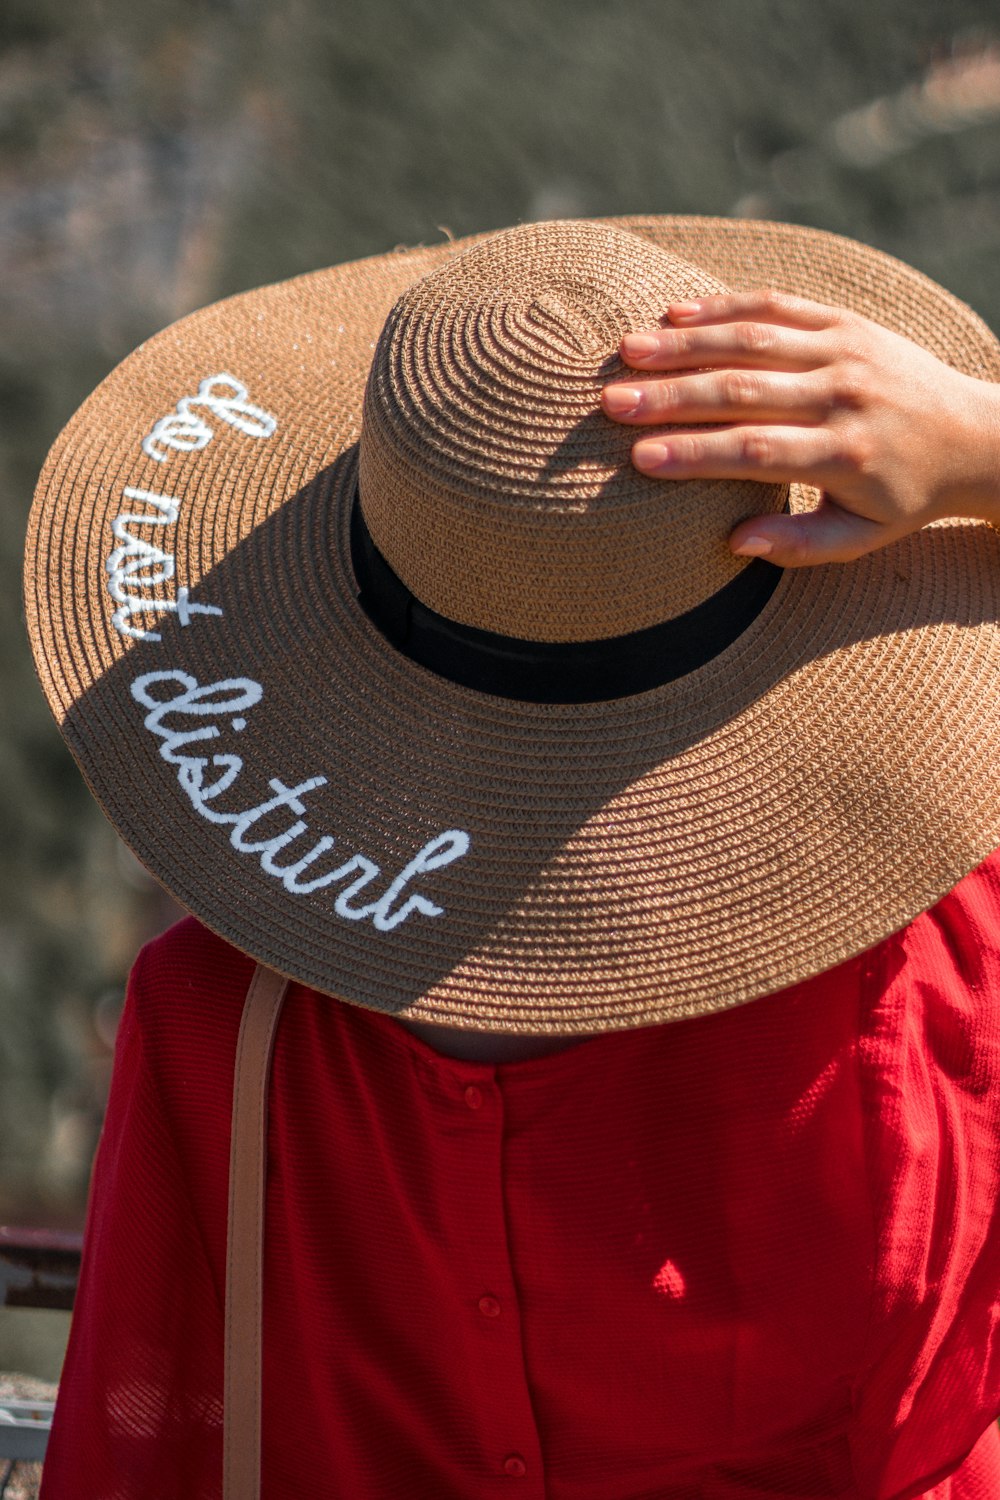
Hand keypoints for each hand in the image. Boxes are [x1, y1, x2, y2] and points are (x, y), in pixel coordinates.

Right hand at [601, 291, 999, 566]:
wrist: (973, 435)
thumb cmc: (903, 497)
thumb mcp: (861, 539)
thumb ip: (798, 546)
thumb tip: (734, 543)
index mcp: (846, 455)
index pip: (758, 451)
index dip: (696, 453)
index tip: (641, 457)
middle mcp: (846, 396)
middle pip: (745, 391)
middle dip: (672, 396)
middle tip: (612, 401)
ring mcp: (846, 351)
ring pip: (754, 341)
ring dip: (686, 343)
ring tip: (627, 351)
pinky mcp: (845, 322)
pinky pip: (777, 306)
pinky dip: (725, 307)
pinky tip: (674, 312)